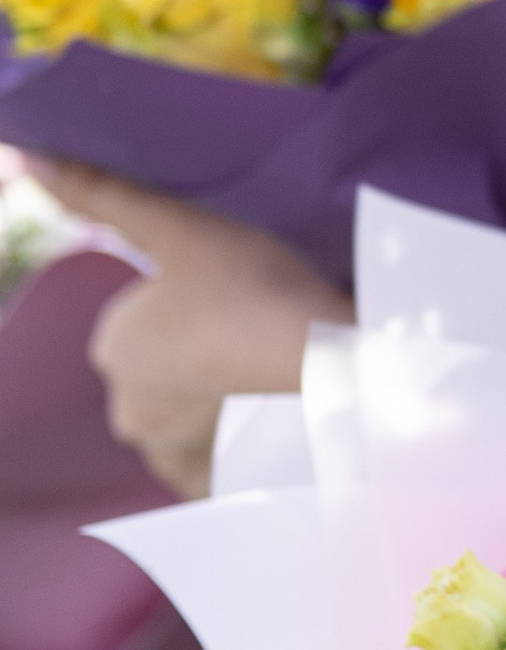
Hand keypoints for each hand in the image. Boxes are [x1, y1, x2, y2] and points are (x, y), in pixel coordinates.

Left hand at [25, 163, 350, 499]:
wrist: (332, 372)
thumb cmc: (255, 289)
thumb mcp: (182, 226)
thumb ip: (104, 194)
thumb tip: (28, 158)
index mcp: (113, 348)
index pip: (146, 320)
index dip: (196, 300)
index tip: (239, 293)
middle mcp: (128, 412)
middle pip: (166, 373)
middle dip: (201, 357)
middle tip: (261, 330)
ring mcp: (173, 457)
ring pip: (191, 421)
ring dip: (220, 406)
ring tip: (272, 377)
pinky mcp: (216, 492)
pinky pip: (219, 467)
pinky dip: (238, 451)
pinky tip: (271, 427)